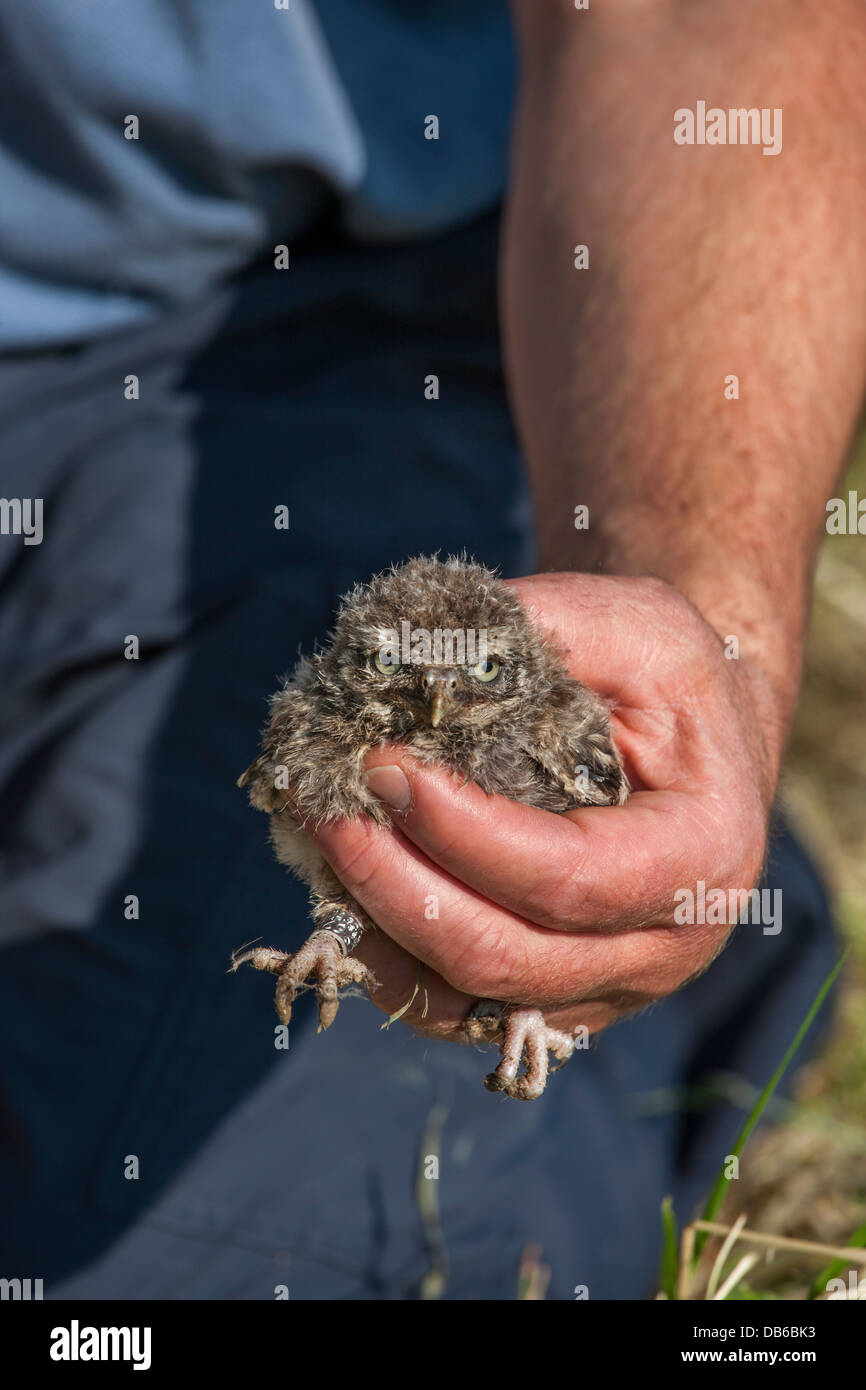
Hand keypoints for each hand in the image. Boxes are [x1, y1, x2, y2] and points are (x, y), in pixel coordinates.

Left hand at [306, 572, 786, 1040]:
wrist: (695, 741)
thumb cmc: (665, 675)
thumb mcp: (631, 623)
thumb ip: (534, 633)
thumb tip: (404, 656)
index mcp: (702, 856)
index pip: (567, 878)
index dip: (460, 832)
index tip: (380, 764)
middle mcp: (664, 946)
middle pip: (503, 955)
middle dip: (392, 882)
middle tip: (325, 803)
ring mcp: (610, 986)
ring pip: (466, 1000)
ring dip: (376, 925)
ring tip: (325, 839)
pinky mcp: (558, 997)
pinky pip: (455, 1011)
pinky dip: (387, 957)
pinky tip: (349, 884)